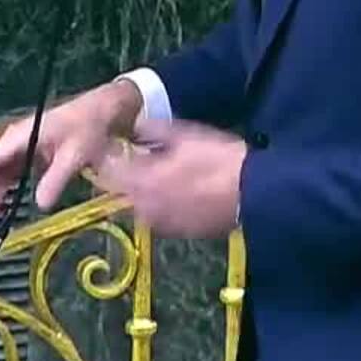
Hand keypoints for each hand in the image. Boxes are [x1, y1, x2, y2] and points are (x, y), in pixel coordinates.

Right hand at [0, 79, 141, 221]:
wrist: (101, 111)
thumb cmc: (86, 128)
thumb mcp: (74, 156)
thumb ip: (56, 180)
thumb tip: (40, 204)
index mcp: (22, 136)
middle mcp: (17, 140)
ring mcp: (24, 146)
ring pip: (0, 173)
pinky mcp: (32, 153)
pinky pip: (12, 173)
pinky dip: (5, 190)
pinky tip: (1, 207)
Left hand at [94, 117, 245, 237]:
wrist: (253, 194)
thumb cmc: (218, 159)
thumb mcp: (185, 134)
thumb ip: (151, 130)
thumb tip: (131, 127)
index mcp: (140, 182)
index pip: (106, 171)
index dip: (106, 155)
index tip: (111, 144)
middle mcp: (143, 209)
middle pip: (119, 191)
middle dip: (124, 174)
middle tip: (138, 157)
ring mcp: (161, 225)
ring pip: (138, 206)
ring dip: (141, 191)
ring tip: (160, 174)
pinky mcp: (178, 234)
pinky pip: (158, 217)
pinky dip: (160, 205)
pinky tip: (177, 192)